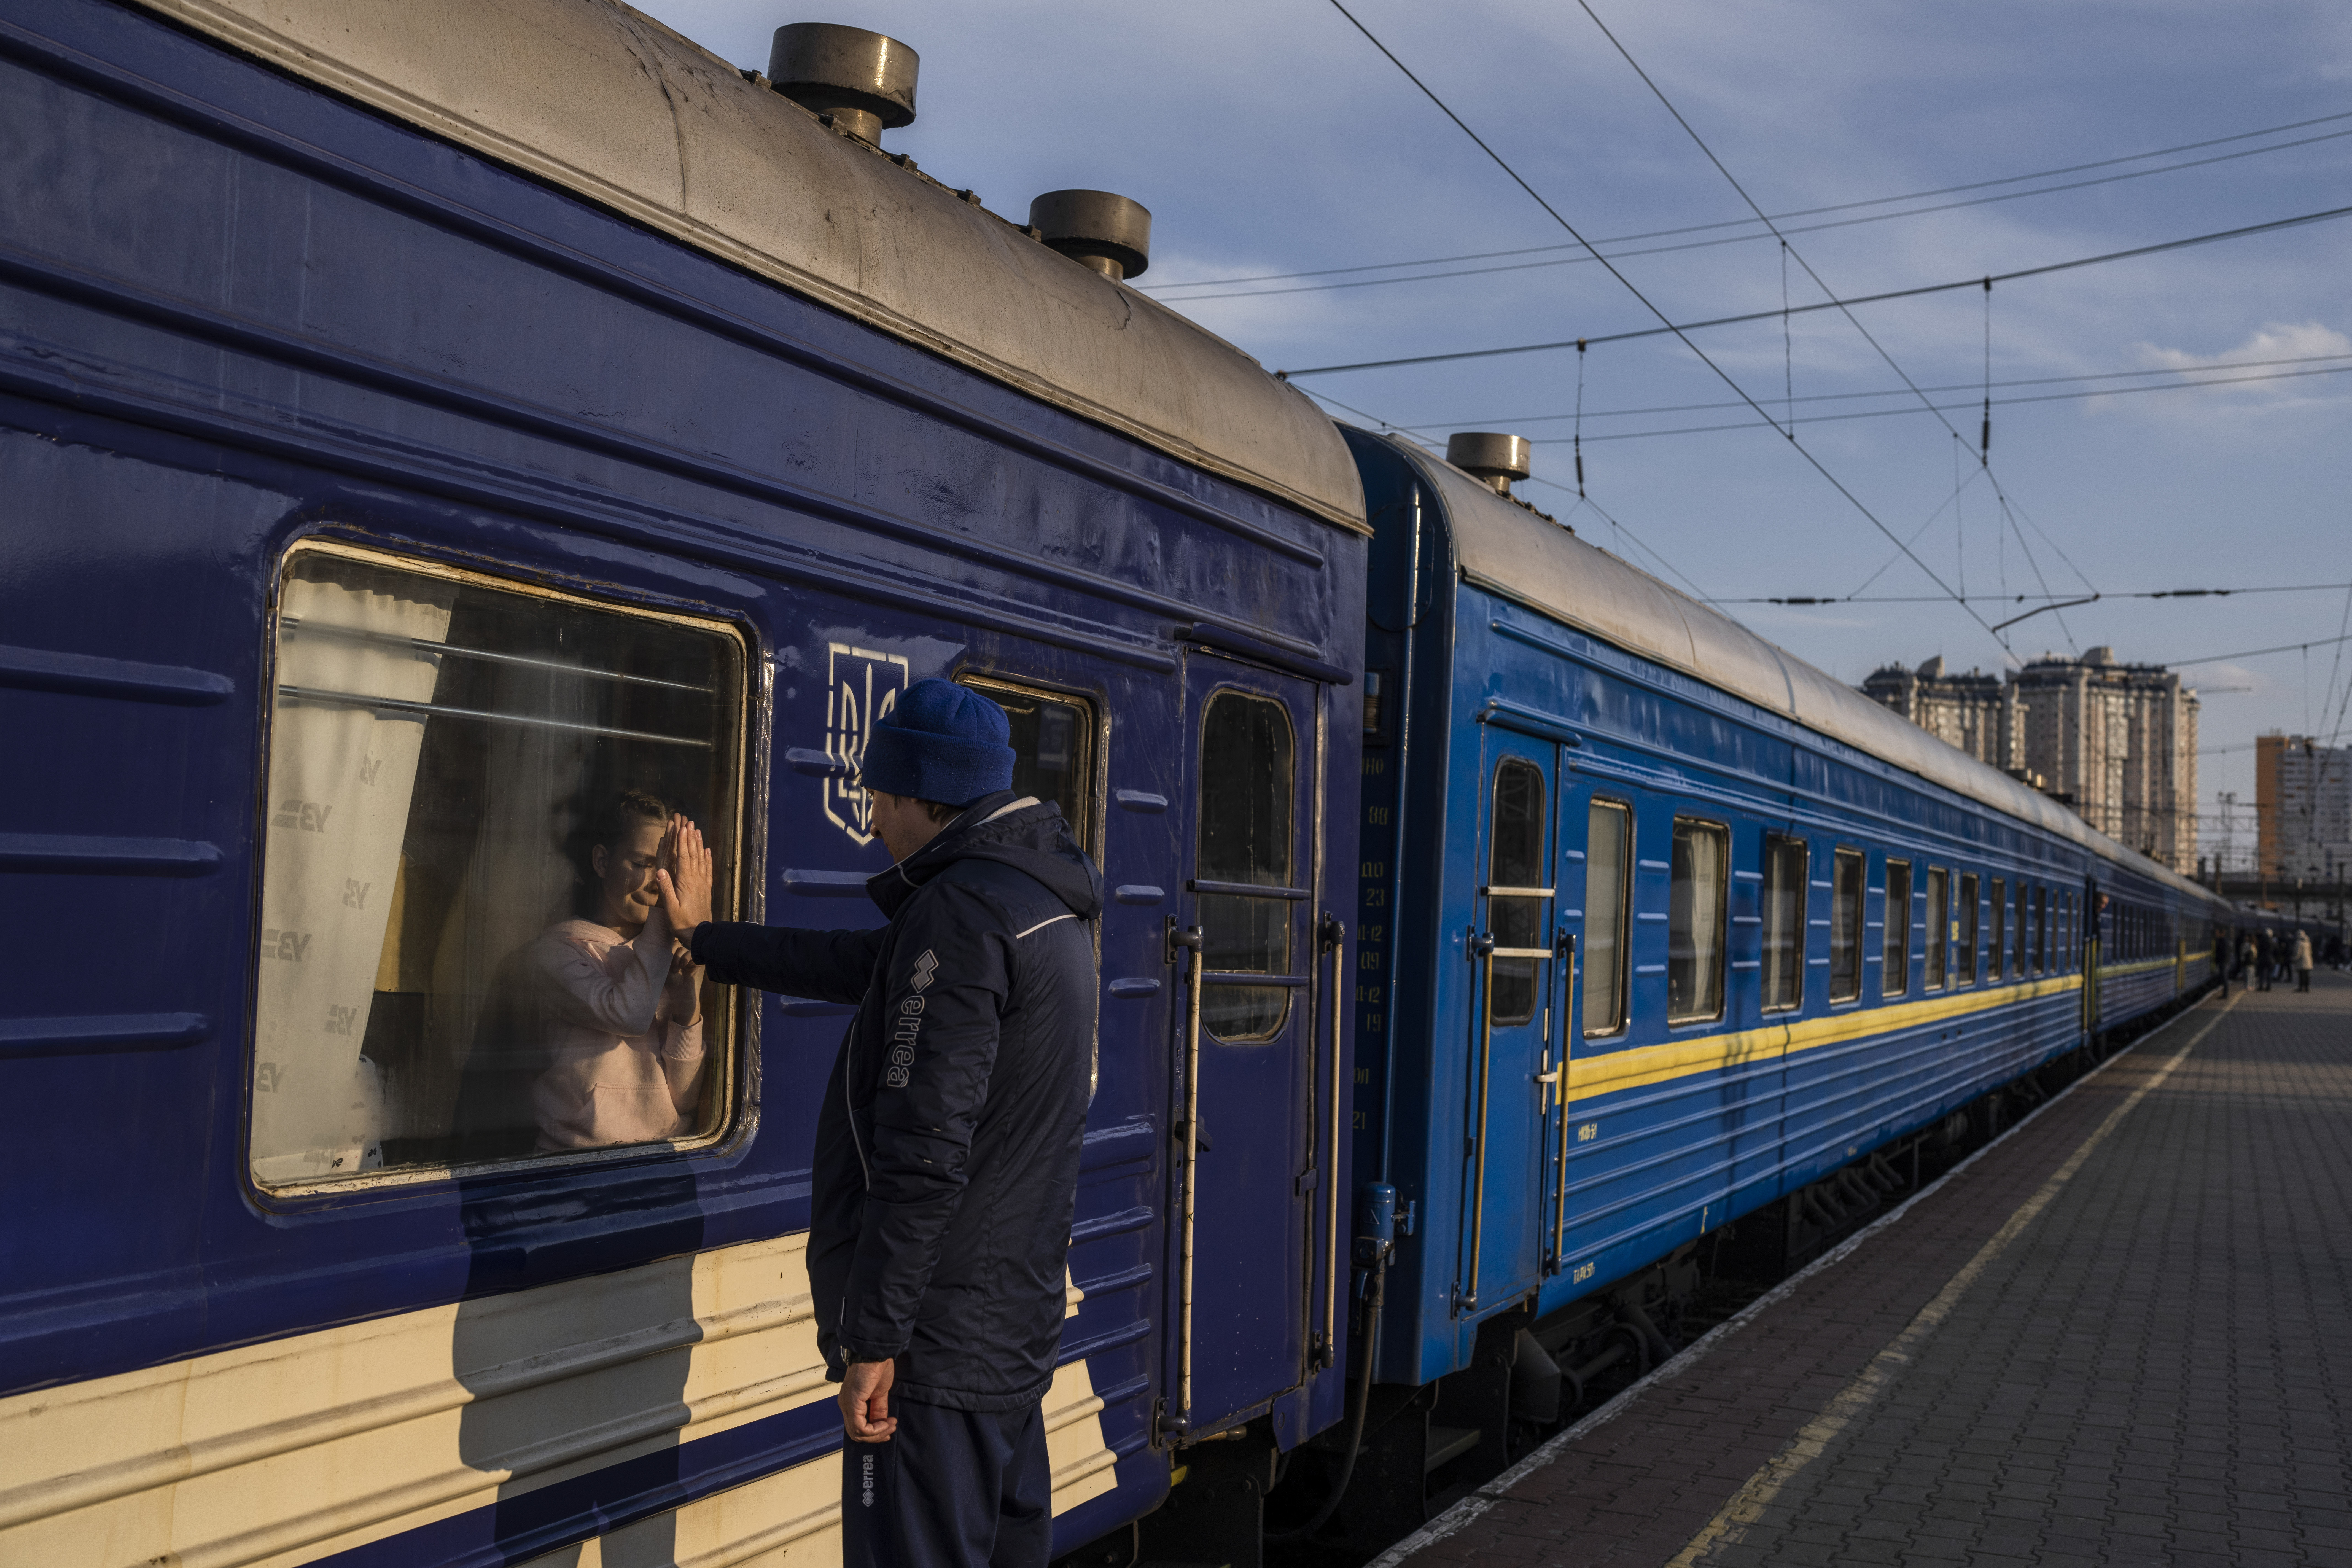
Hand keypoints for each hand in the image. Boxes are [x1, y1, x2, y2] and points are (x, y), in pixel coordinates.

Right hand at [655, 816, 712, 933]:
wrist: (700, 934)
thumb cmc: (681, 923)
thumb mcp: (669, 907)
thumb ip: (665, 888)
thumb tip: (661, 870)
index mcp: (685, 882)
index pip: (683, 858)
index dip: (682, 842)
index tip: (682, 828)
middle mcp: (696, 880)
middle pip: (693, 855)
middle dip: (690, 838)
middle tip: (690, 823)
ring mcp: (703, 884)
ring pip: (701, 860)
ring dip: (699, 845)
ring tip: (698, 831)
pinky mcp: (707, 889)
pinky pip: (708, 870)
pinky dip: (708, 859)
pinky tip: (708, 851)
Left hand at [666, 942, 702, 1022]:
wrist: (681, 995)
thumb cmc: (672, 984)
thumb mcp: (666, 968)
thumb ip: (667, 955)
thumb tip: (669, 943)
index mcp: (675, 957)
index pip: (672, 945)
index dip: (668, 949)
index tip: (665, 959)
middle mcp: (683, 957)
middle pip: (677, 944)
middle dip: (672, 953)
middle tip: (671, 966)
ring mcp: (691, 959)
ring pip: (683, 948)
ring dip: (677, 958)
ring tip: (676, 969)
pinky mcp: (697, 962)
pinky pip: (691, 953)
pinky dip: (685, 958)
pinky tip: (682, 966)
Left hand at [840, 1358, 896, 1442]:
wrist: (875, 1353)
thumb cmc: (877, 1367)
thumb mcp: (880, 1392)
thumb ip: (879, 1408)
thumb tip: (882, 1422)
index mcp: (851, 1402)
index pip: (857, 1427)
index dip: (874, 1433)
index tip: (889, 1429)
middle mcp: (845, 1406)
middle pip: (856, 1434)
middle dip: (876, 1436)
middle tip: (890, 1430)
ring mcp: (847, 1405)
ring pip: (857, 1433)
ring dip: (877, 1434)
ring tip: (890, 1425)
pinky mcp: (852, 1403)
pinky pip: (860, 1427)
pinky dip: (875, 1430)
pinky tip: (886, 1423)